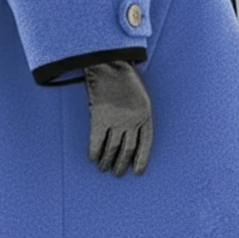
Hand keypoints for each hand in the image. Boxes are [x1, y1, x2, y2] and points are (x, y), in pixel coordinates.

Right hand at [83, 59, 152, 176]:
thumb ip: (139, 114)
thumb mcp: (141, 96)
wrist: (109, 65)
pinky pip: (96, 141)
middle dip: (122, 164)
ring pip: (112, 149)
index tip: (137, 172)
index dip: (141, 159)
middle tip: (117, 173)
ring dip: (107, 161)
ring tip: (104, 168)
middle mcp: (132, 120)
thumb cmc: (125, 78)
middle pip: (128, 149)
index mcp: (145, 114)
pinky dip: (94, 151)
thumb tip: (132, 135)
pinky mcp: (99, 118)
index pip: (145, 143)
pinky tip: (92, 158)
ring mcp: (116, 120)